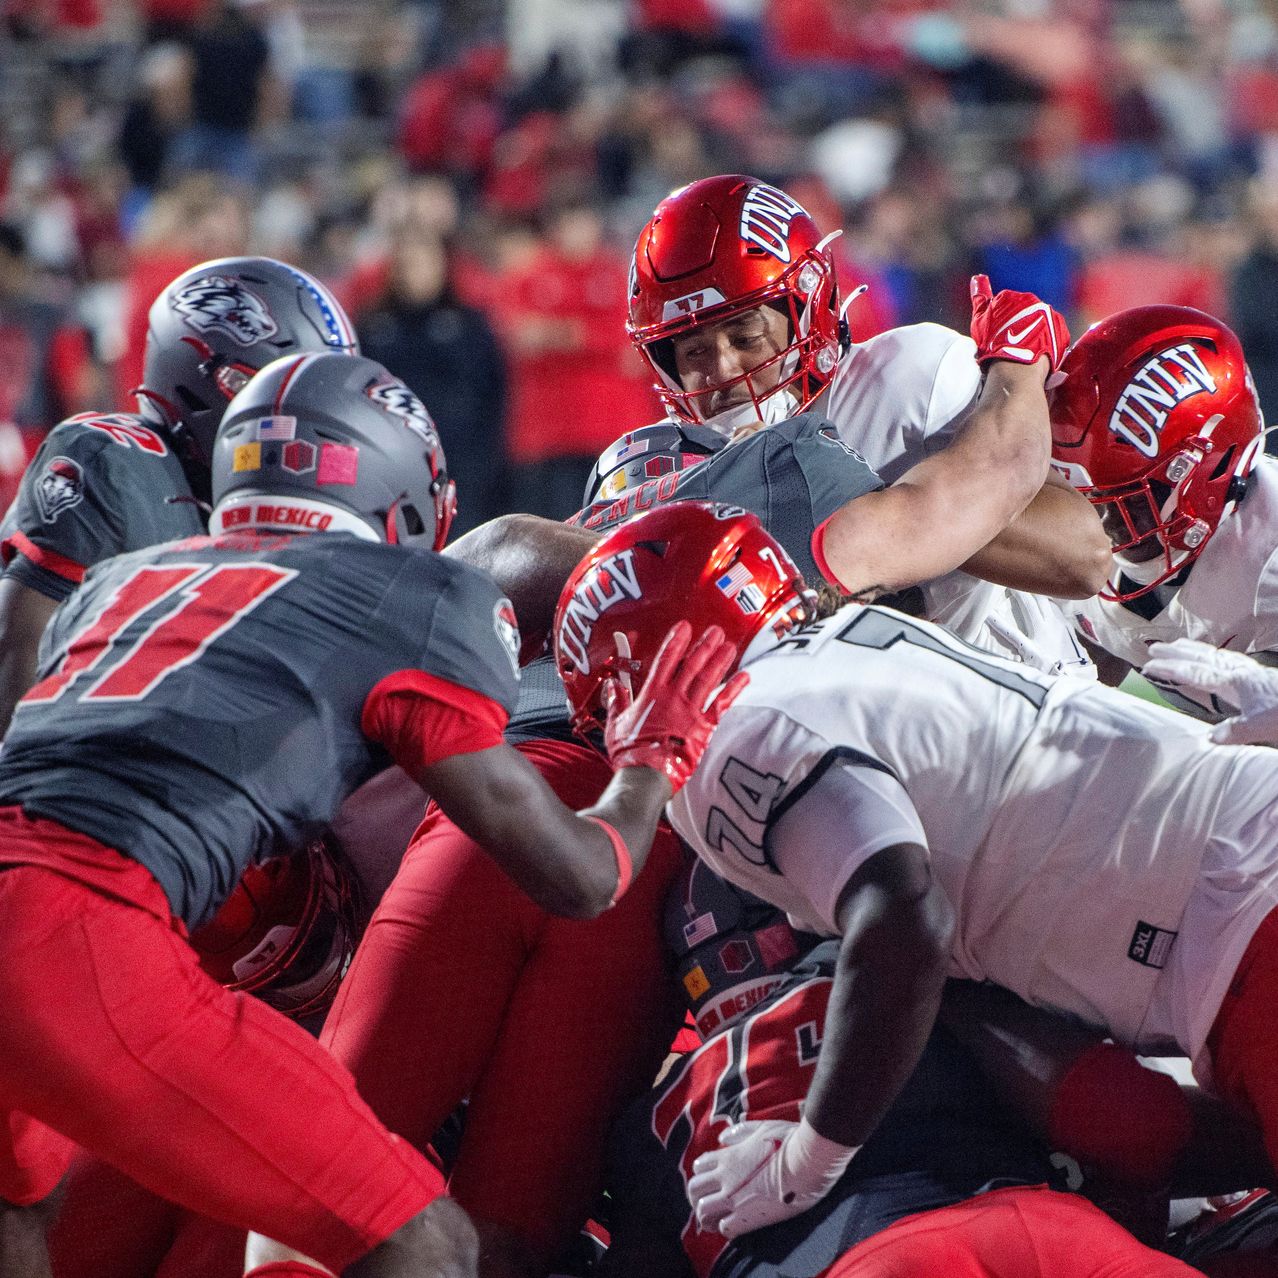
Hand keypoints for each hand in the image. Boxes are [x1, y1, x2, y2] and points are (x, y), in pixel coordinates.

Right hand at [603, 620, 747, 792]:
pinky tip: (745, 677)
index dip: (676, 641)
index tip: (684, 627)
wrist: (647, 774)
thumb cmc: (629, 752)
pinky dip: (734, 690)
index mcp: (652, 694)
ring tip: (729, 645)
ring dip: (720, 661)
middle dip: (704, 645)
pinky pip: (722, 704)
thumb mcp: (615, 724)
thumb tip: (611, 686)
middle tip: (715, 631)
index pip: (666, 659)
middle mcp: (674, 697)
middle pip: (692, 665)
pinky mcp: (704, 727)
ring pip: (708, 679)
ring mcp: (690, 711)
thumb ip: (615, 702)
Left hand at [688, 1118, 858, 1238]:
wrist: (806, 1161)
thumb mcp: (761, 1128)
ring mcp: (733, 1198)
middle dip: (697, 1197)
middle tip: (708, 1203)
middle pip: (694, 1189)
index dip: (702, 1175)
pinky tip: (735, 1226)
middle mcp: (725, 1177)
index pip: (699, 1167)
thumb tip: (722, 1138)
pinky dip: (725, 1229)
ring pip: (702, 1211)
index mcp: (729, 1156)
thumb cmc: (788, 1141)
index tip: (711, 1181)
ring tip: (716, 1220)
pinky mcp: (746, 1216)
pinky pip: (724, 1228)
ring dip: (706, 1216)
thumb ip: (739, 1132)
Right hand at [969, 275, 1068, 371]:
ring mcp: (1048, 313)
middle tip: (1009, 344)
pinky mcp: (1060, 327)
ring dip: (1032, 333)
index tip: (997, 335)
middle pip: (1023, 312)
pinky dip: (1045, 341)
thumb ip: (979, 298)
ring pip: (1038, 322)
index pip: (1004, 305)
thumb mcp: (979, 321)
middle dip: (1017, 325)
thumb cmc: (993, 344)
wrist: (1017, 366)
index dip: (999, 322)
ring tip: (1023, 351)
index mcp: (1010, 297)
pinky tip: (1035, 353)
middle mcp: (1031, 300)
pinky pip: (1052, 333)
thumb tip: (977, 277)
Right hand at [1143, 639, 1277, 744]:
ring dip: (1193, 649)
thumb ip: (1235, 731)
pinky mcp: (1257, 675)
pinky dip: (1211, 655)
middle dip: (1176, 652)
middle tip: (1153, 648)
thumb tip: (1210, 738)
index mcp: (1235, 682)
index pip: (1195, 673)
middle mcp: (1240, 672)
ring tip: (1176, 645)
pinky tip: (1212, 658)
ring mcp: (1249, 671)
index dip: (1170, 669)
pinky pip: (1227, 659)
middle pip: (1202, 657)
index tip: (1148, 666)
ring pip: (1215, 655)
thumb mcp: (1261, 727)